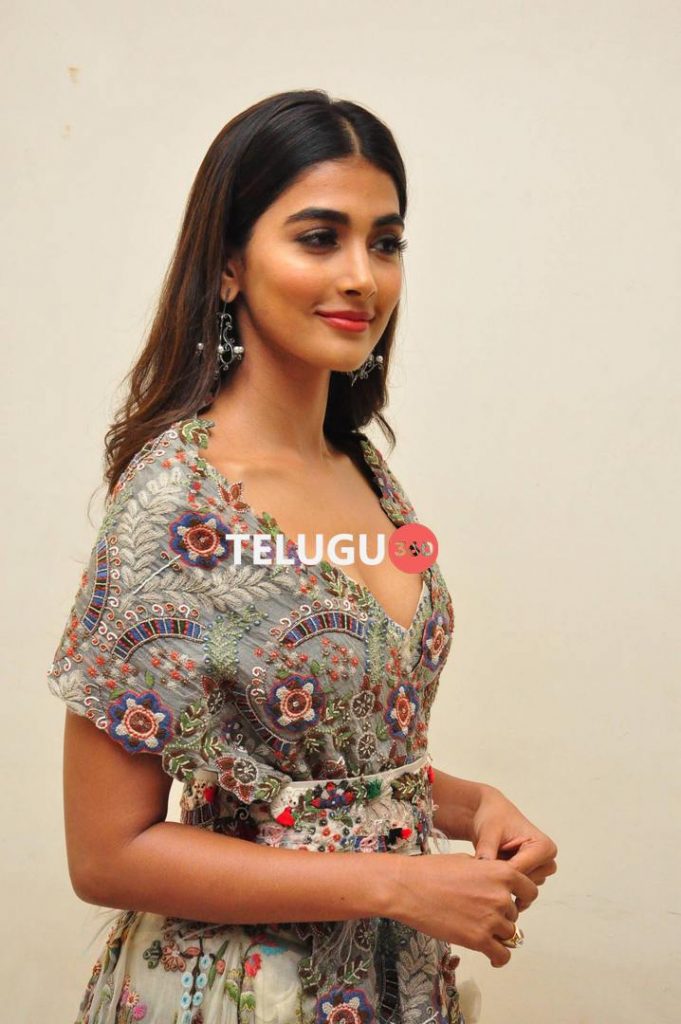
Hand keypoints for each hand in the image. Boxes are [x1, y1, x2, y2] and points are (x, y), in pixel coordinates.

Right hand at [394, 852, 538, 967]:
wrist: (409, 887)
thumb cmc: (432, 870)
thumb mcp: (467, 861)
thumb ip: (487, 872)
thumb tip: (495, 884)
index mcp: (501, 872)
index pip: (530, 890)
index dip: (521, 896)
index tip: (512, 900)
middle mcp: (501, 896)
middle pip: (514, 913)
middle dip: (501, 913)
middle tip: (480, 912)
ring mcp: (491, 919)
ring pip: (509, 934)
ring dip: (497, 933)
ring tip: (479, 930)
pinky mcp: (479, 940)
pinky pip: (502, 955)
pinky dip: (499, 958)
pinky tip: (493, 957)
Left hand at [470, 786, 557, 908]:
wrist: (492, 815)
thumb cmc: (493, 818)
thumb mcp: (489, 831)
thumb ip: (487, 850)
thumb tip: (482, 867)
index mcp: (544, 847)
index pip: (521, 870)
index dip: (498, 871)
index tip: (480, 869)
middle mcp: (547, 861)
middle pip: (522, 883)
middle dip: (501, 877)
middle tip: (483, 867)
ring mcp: (540, 872)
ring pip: (520, 889)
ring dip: (503, 881)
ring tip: (490, 863)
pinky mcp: (532, 878)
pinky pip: (518, 892)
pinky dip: (505, 885)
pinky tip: (493, 873)